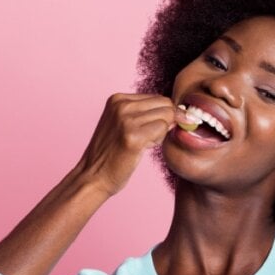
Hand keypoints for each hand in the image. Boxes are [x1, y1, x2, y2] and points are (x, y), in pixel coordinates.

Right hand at [75, 93, 191, 196]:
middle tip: (146, 138)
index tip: (145, 130)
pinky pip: (163, 129)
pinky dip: (158, 141)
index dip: (161, 116)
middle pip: (166, 104)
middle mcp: (121, 105)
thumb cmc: (112, 153)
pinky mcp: (133, 136)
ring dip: (160, 133)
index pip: (158, 98)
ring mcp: (126, 119)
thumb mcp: (123, 123)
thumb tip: (180, 111)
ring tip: (141, 143)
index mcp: (118, 98)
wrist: (93, 176)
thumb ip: (145, 113)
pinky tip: (142, 148)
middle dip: (164, 122)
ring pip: (167, 116)